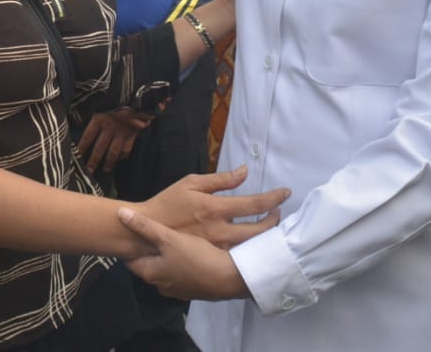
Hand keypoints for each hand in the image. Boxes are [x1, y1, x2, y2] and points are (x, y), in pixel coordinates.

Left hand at [77, 110, 151, 173]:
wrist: (136, 103)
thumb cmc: (114, 109)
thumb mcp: (101, 112)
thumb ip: (93, 123)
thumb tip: (79, 134)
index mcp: (99, 119)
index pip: (87, 137)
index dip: (82, 149)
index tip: (77, 158)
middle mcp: (109, 126)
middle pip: (100, 147)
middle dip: (94, 161)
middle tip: (89, 171)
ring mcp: (121, 132)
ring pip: (113, 151)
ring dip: (108, 162)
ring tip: (105, 170)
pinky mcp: (131, 135)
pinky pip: (125, 150)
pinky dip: (122, 156)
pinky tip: (118, 159)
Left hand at [119, 207, 249, 300]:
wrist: (228, 278)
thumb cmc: (194, 256)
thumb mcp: (168, 238)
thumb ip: (144, 227)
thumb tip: (120, 214)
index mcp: (150, 273)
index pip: (131, 260)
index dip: (132, 245)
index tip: (132, 233)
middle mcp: (160, 285)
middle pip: (149, 264)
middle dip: (151, 250)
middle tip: (156, 231)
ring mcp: (177, 290)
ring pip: (167, 269)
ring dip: (168, 257)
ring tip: (174, 239)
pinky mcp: (193, 289)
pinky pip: (182, 274)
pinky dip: (183, 264)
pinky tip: (192, 252)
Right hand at [140, 165, 288, 249]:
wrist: (144, 233)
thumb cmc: (167, 204)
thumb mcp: (191, 183)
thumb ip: (220, 179)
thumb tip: (244, 171)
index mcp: (216, 208)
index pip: (254, 204)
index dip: (273, 198)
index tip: (285, 193)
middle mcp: (220, 231)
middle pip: (259, 230)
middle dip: (274, 221)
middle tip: (279, 214)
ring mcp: (217, 249)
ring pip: (251, 247)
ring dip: (264, 237)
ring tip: (270, 227)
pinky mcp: (211, 260)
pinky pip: (237, 258)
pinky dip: (249, 251)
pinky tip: (253, 245)